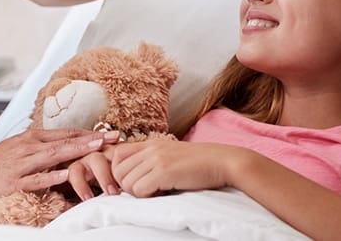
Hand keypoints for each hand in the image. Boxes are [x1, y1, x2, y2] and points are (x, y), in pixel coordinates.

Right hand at [0, 129, 119, 202]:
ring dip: (77, 151)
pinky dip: (51, 176)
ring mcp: (21, 164)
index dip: (90, 133)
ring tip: (98, 149)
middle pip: (65, 141)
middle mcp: (28, 147)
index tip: (111, 133)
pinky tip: (66, 175)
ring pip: (53, 156)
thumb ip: (41, 147)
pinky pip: (35, 178)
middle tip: (114, 138)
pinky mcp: (13, 181)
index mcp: (31, 138)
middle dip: (91, 139)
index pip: (66, 133)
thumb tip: (66, 146)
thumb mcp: (19, 148)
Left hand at [99, 140, 247, 197]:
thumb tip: (133, 178)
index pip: (116, 156)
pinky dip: (147, 197)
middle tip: (146, 191)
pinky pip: (139, 190)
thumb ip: (151, 160)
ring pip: (126, 183)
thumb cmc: (199, 164)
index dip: (120, 173)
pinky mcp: (164, 172)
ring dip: (138, 193)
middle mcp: (150, 149)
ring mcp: (156, 159)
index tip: (135, 184)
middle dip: (127, 186)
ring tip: (156, 192)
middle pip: (118, 171)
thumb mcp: (170, 155)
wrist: (223, 162)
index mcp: (150, 143)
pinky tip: (162, 194)